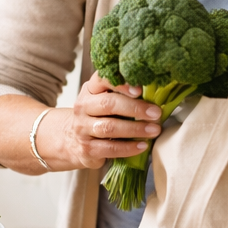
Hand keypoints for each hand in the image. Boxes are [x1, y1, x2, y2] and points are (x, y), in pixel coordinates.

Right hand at [45, 75, 161, 169]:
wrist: (71, 141)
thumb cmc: (97, 117)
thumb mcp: (104, 100)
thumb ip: (123, 95)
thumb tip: (156, 93)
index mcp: (90, 90)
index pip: (102, 79)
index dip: (120, 83)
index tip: (139, 89)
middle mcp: (83, 107)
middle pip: (108, 104)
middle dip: (135, 108)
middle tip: (156, 113)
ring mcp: (82, 128)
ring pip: (110, 127)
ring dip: (135, 129)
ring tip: (154, 130)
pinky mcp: (87, 149)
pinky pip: (110, 148)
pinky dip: (128, 148)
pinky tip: (142, 146)